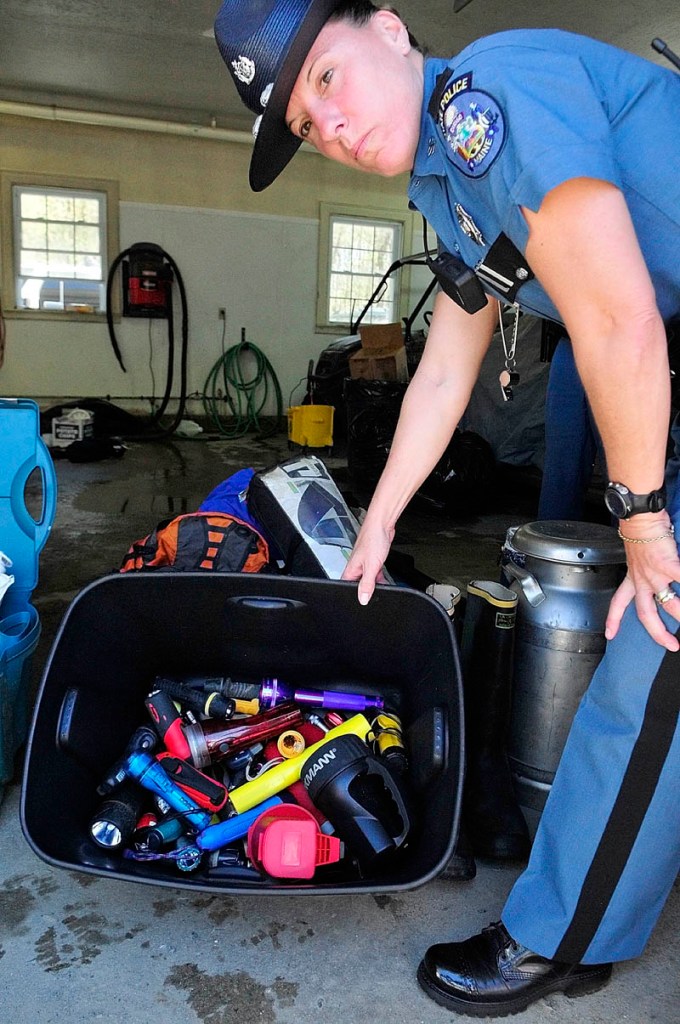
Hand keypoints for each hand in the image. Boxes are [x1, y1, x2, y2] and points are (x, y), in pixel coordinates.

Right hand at [341, 518, 394, 604]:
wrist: (382, 524)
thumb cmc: (373, 539)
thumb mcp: (371, 566)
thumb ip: (367, 584)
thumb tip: (363, 599)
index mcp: (350, 570)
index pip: (347, 588)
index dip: (354, 596)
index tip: (364, 600)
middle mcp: (356, 567)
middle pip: (359, 585)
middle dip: (367, 590)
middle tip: (376, 592)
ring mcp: (365, 564)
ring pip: (368, 580)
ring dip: (375, 583)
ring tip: (382, 584)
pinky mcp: (373, 560)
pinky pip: (375, 573)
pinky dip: (380, 577)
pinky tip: (385, 579)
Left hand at [605, 518, 679, 650]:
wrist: (640, 517)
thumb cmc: (641, 531)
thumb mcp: (637, 555)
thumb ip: (645, 568)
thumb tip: (661, 574)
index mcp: (632, 577)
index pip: (618, 602)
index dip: (613, 620)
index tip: (610, 634)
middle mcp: (641, 580)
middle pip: (646, 614)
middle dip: (658, 633)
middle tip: (672, 645)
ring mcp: (654, 575)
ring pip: (668, 604)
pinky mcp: (668, 565)